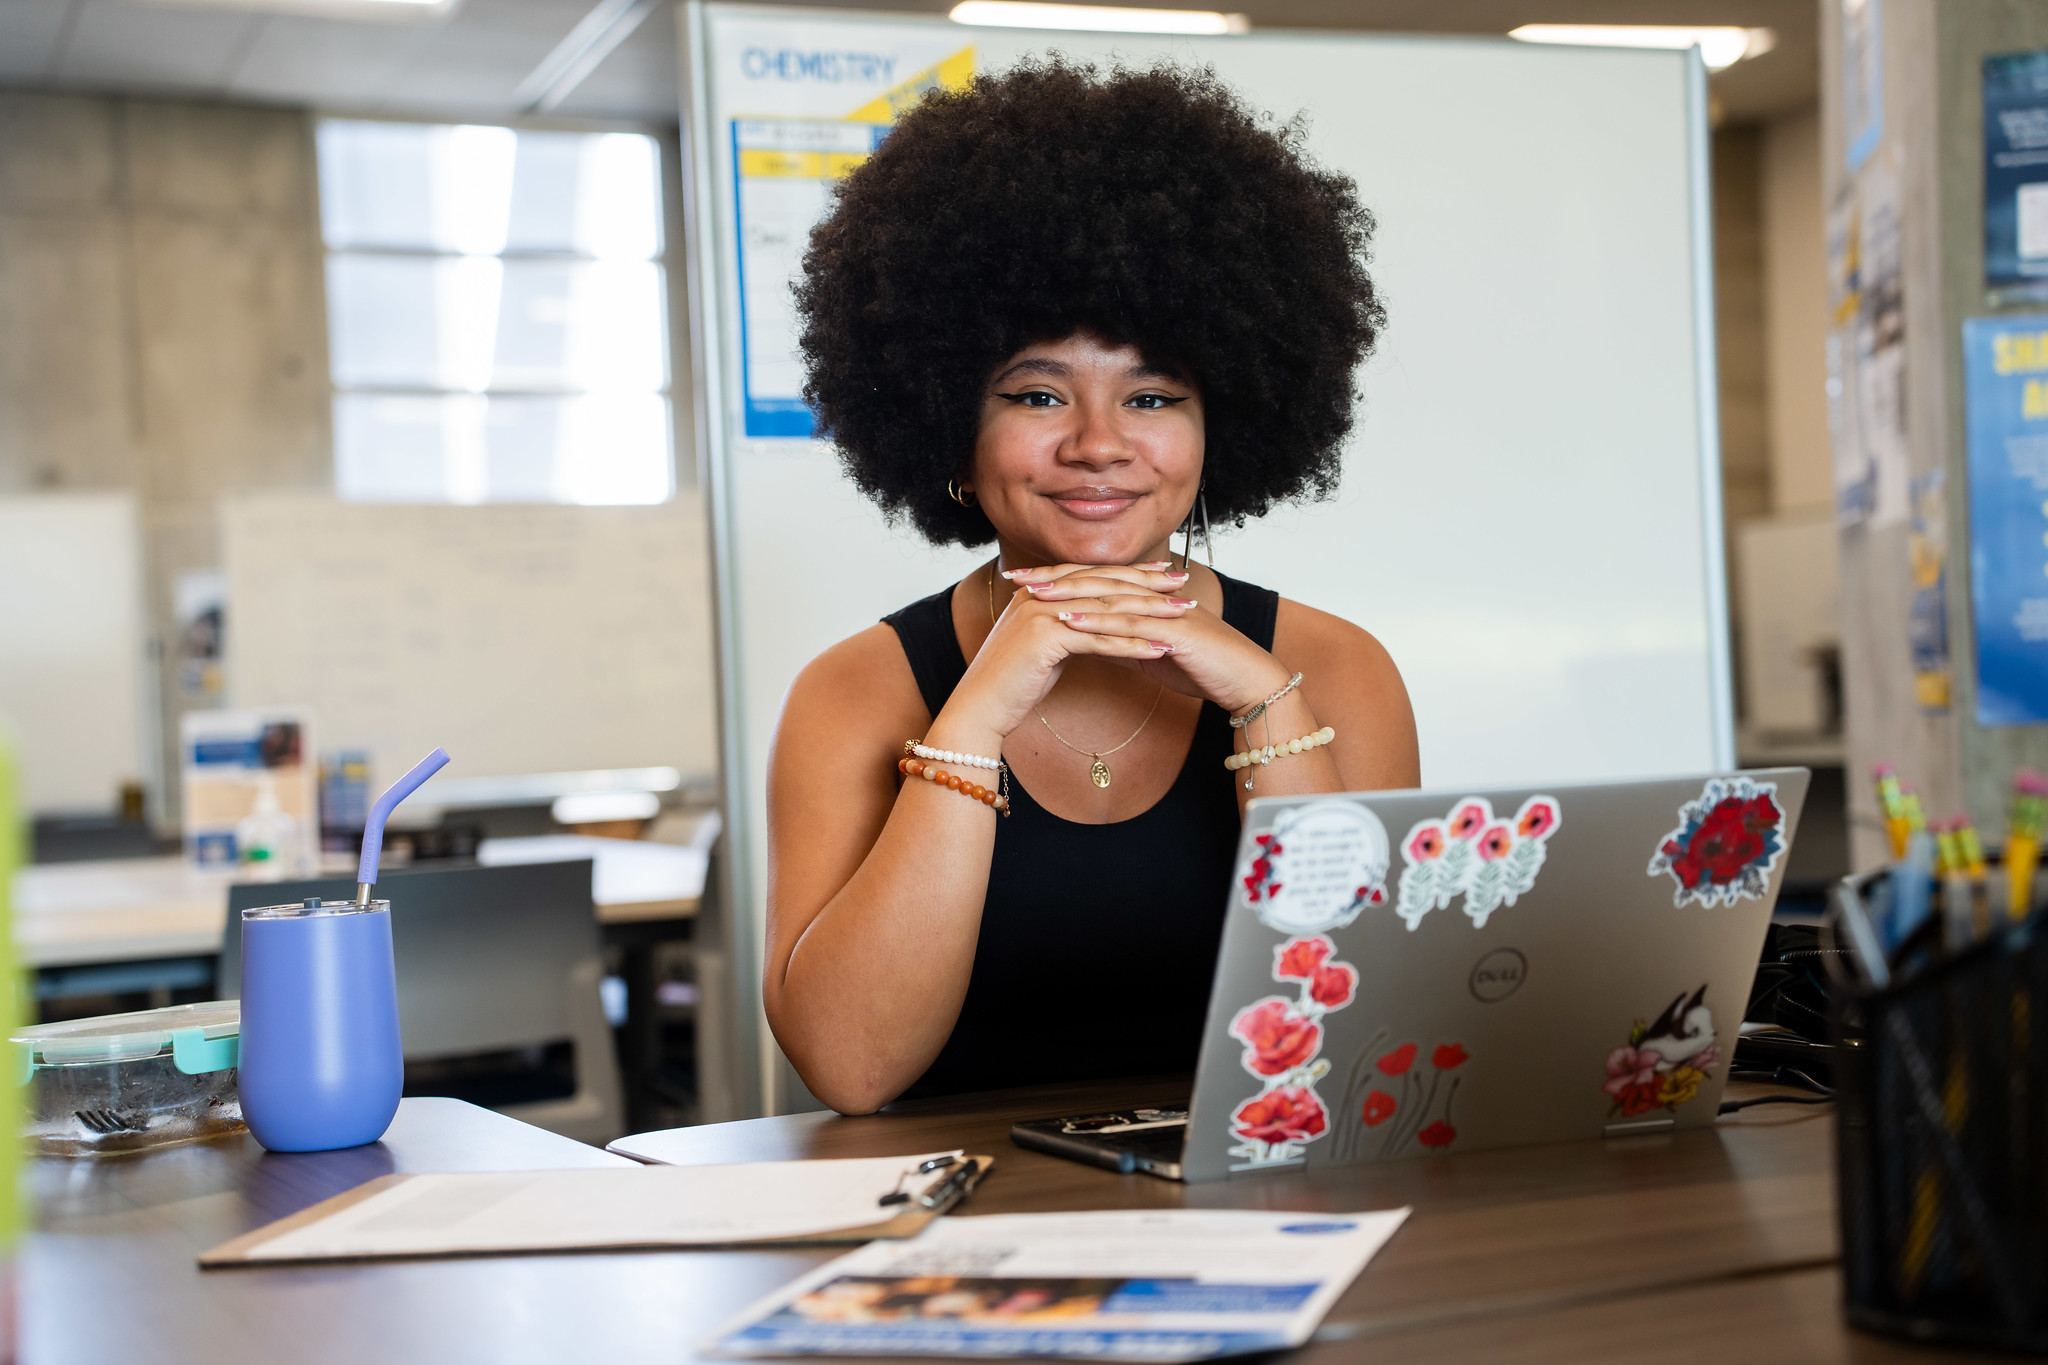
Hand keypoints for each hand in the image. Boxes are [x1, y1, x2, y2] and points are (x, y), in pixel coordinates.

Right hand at [936, 562, 1195, 743]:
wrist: (979, 708)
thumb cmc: (1011, 684)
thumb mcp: (1042, 648)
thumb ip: (1064, 629)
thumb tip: (1089, 627)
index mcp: (1039, 590)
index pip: (1094, 575)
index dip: (1131, 573)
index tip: (1163, 574)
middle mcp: (1039, 594)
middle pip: (1104, 586)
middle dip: (1147, 586)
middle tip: (1183, 585)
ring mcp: (1041, 613)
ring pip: (1106, 611)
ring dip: (1149, 613)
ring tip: (1182, 615)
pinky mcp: (1046, 638)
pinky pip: (1099, 641)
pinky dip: (1132, 645)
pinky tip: (1161, 649)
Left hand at [1006, 562, 1292, 715]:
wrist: (1245, 681)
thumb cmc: (1201, 667)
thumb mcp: (1149, 652)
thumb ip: (1119, 642)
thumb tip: (1085, 641)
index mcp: (1146, 598)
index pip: (1095, 581)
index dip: (1058, 578)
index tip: (1021, 580)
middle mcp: (1153, 596)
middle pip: (1096, 580)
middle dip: (1054, 578)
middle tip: (1016, 578)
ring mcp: (1165, 610)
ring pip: (1109, 597)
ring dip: (1069, 594)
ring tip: (1033, 595)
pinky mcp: (1176, 629)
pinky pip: (1131, 624)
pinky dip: (1098, 621)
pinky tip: (1069, 621)